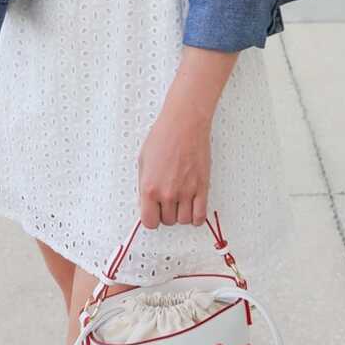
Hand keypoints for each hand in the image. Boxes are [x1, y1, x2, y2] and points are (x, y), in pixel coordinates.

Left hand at [136, 46, 238, 229]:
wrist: (184, 124)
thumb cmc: (163, 136)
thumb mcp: (143, 161)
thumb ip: (144, 186)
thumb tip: (148, 203)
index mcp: (149, 188)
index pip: (149, 221)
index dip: (152, 218)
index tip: (154, 212)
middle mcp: (168, 193)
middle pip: (167, 221)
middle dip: (166, 213)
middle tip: (167, 200)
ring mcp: (186, 192)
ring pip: (184, 220)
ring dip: (181, 214)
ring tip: (180, 202)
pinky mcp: (202, 187)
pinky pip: (200, 216)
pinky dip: (196, 217)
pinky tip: (193, 208)